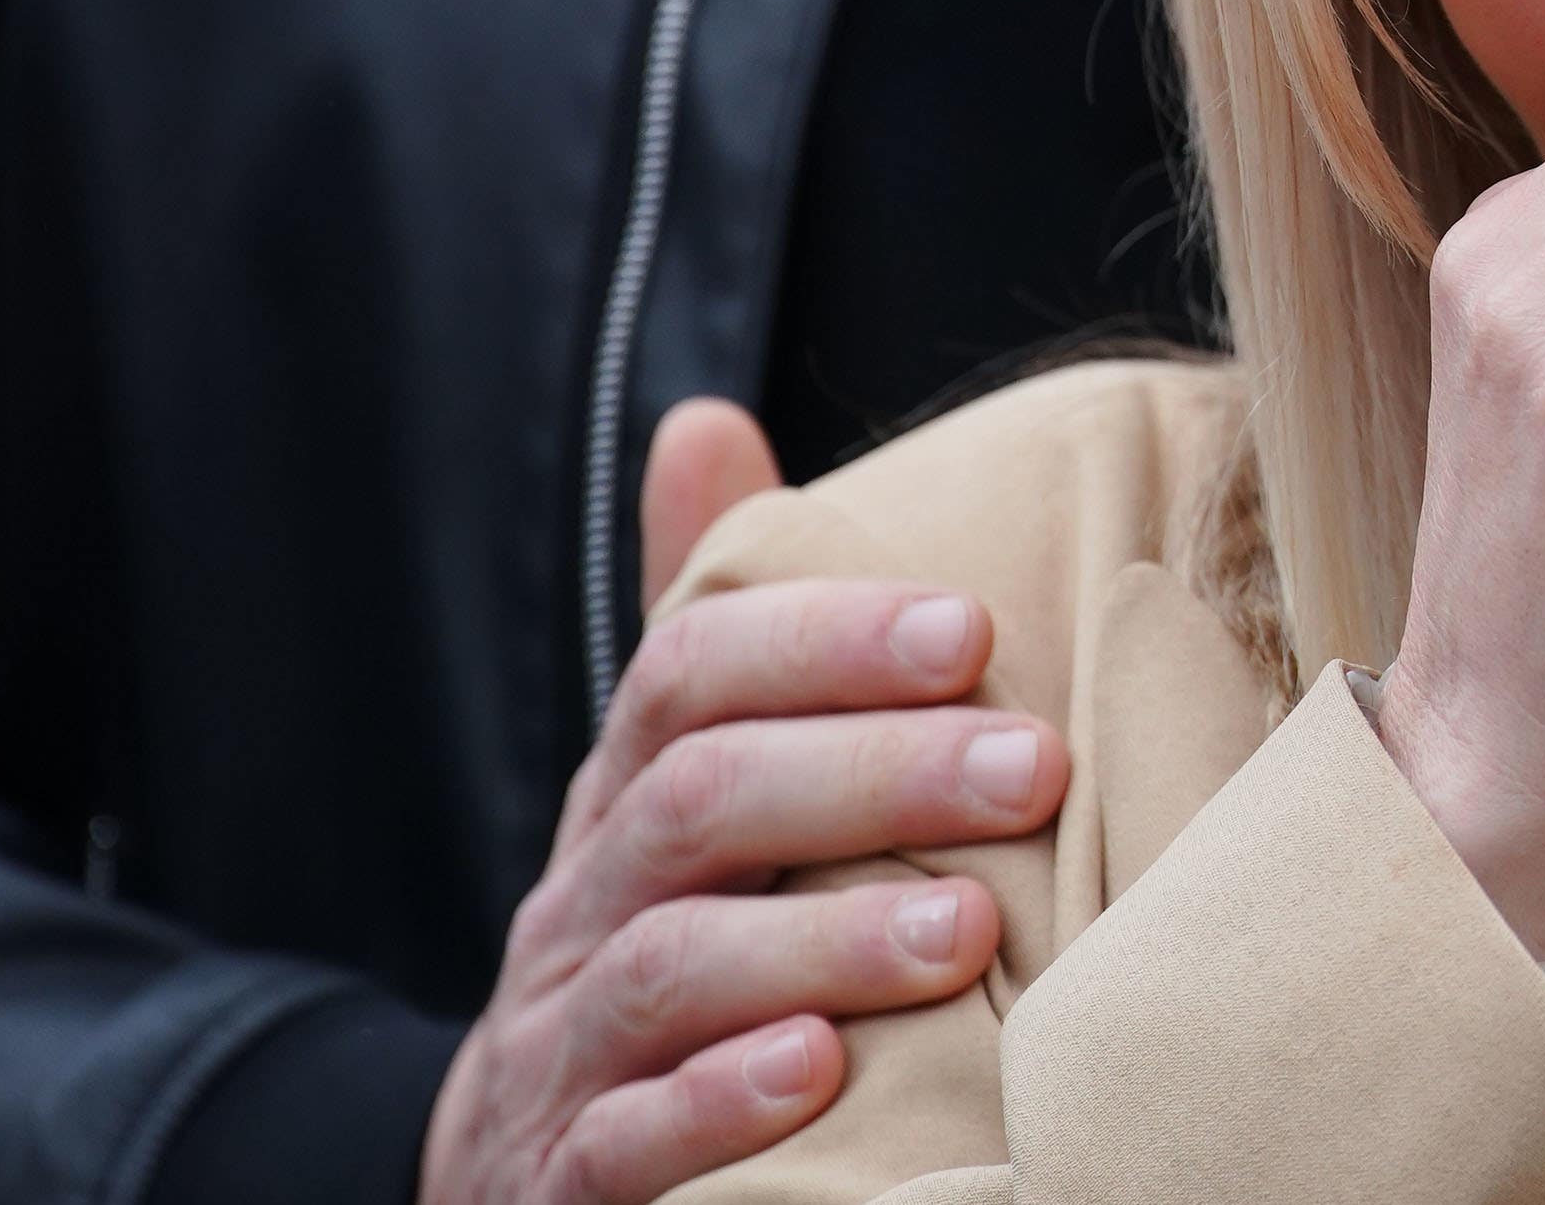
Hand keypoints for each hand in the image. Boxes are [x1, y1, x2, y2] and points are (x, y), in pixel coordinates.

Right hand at [417, 400, 1074, 1203]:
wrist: (517, 1173)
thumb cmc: (664, 939)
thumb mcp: (682, 784)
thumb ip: (718, 628)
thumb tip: (706, 417)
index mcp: (627, 800)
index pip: (691, 676)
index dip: (825, 639)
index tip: (974, 627)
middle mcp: (583, 907)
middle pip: (701, 805)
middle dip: (870, 775)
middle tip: (1027, 767)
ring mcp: (562, 1048)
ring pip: (670, 969)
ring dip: (824, 941)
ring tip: (969, 930)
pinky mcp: (564, 1179)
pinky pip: (624, 1138)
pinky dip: (719, 1105)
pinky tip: (819, 1079)